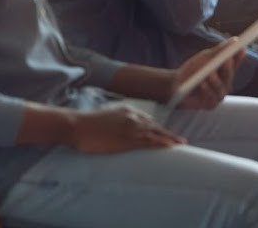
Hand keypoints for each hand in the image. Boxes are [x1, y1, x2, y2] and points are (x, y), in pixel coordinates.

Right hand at [68, 106, 185, 153]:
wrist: (77, 125)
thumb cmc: (85, 124)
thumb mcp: (104, 117)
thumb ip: (115, 121)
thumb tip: (117, 129)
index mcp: (126, 110)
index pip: (147, 119)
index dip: (157, 128)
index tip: (165, 133)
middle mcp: (132, 117)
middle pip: (155, 126)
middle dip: (168, 133)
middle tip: (180, 140)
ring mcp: (130, 128)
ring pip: (156, 134)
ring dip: (170, 139)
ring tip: (181, 144)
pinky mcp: (127, 139)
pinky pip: (148, 142)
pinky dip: (161, 144)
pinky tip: (169, 147)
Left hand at [170, 38, 244, 109]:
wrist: (176, 86)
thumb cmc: (192, 70)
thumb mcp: (205, 58)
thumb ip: (219, 51)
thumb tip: (234, 40)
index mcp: (224, 71)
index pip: (234, 63)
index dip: (238, 57)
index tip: (241, 48)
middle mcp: (224, 84)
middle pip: (229, 76)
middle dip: (228, 68)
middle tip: (227, 60)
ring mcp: (218, 95)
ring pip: (221, 88)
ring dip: (216, 81)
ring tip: (210, 74)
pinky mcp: (211, 104)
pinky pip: (212, 98)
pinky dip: (206, 90)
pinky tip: (202, 84)